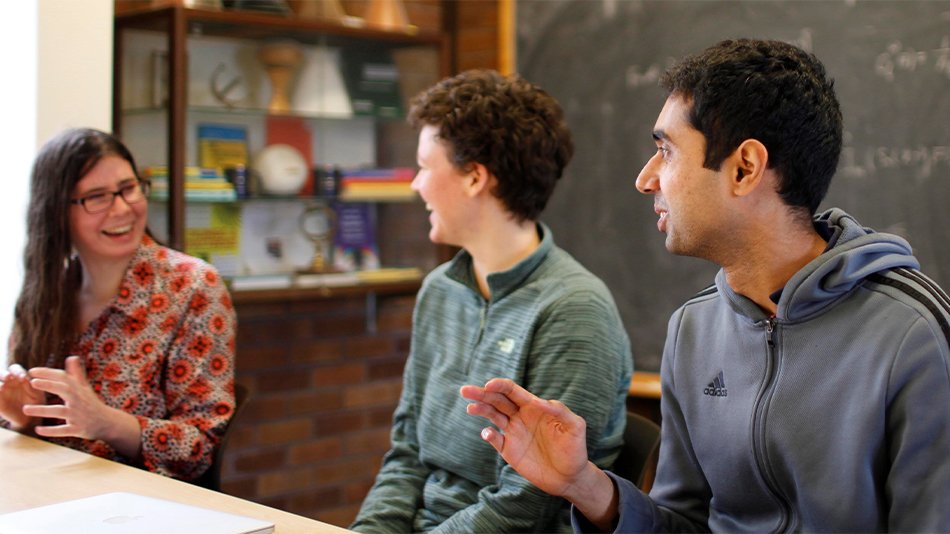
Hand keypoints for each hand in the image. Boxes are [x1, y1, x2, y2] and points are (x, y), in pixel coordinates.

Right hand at [0, 364, 45, 430]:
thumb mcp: (36, 394)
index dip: (18, 371)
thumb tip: (25, 378)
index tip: (23, 378)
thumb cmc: (35, 402)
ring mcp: (1, 391)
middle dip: (4, 374)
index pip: (15, 369)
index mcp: (19, 377)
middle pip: (2, 373)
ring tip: (3, 387)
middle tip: (8, 377)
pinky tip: (0, 392)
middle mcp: (8, 382)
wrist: (29, 418)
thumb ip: (32, 386)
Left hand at [23, 356, 114, 440]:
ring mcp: (79, 415)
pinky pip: (63, 430)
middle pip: (64, 390)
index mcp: (79, 390)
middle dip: (49, 385)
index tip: (31, 371)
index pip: (64, 378)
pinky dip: (51, 430)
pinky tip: (37, 429)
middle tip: (32, 382)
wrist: (107, 423)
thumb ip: (76, 374)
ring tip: (25, 409)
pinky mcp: (78, 429)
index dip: (48, 373)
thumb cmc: (92, 404)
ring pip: (60, 411)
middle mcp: (79, 400)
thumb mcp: (85, 388)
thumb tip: (71, 357)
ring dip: (43, 410)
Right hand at [460, 378, 591, 497]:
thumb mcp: (575, 426)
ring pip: (492, 416)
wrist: (570, 477)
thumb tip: (537, 401)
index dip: (500, 386)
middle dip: (481, 394)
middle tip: (465, 390)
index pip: (512, 391)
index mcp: (533, 406)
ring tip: (470, 407)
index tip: (488, 385)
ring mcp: (513, 433)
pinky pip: (494, 439)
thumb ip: (559, 410)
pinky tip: (488, 433)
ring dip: (480, 410)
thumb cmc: (574, 449)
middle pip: (497, 400)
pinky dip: (489, 435)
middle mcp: (520, 416)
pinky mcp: (509, 450)